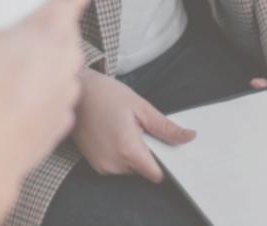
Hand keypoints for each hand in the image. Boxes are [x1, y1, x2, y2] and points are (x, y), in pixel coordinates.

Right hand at [0, 0, 89, 176]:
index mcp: (52, 32)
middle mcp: (67, 60)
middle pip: (64, 22)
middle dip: (40, 10)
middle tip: (12, 7)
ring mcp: (66, 92)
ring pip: (60, 58)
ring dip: (40, 51)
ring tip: (9, 49)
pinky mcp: (59, 119)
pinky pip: (54, 92)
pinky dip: (38, 85)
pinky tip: (16, 86)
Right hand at [71, 69, 195, 182]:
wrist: (78, 92)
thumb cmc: (106, 94)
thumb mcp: (141, 107)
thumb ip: (166, 127)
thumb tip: (189, 137)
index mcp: (127, 149)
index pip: (156, 174)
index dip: (166, 164)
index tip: (168, 150)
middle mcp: (113, 164)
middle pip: (144, 171)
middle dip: (148, 153)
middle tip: (141, 129)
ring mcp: (102, 167)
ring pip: (131, 169)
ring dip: (134, 154)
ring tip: (124, 129)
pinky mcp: (95, 165)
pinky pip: (118, 166)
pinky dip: (121, 154)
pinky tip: (115, 135)